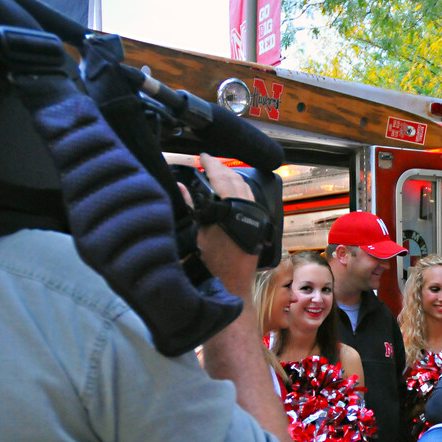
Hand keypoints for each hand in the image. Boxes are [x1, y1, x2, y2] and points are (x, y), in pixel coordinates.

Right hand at [192, 153, 258, 296]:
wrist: (233, 286)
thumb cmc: (213, 264)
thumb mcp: (196, 234)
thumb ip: (190, 207)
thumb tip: (181, 186)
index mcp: (233, 209)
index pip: (222, 178)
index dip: (212, 165)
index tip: (203, 155)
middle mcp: (249, 211)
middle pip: (237, 181)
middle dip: (223, 169)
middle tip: (209, 162)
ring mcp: (257, 218)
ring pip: (247, 190)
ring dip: (233, 179)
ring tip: (218, 173)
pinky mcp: (260, 226)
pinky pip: (251, 200)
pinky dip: (240, 191)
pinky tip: (232, 192)